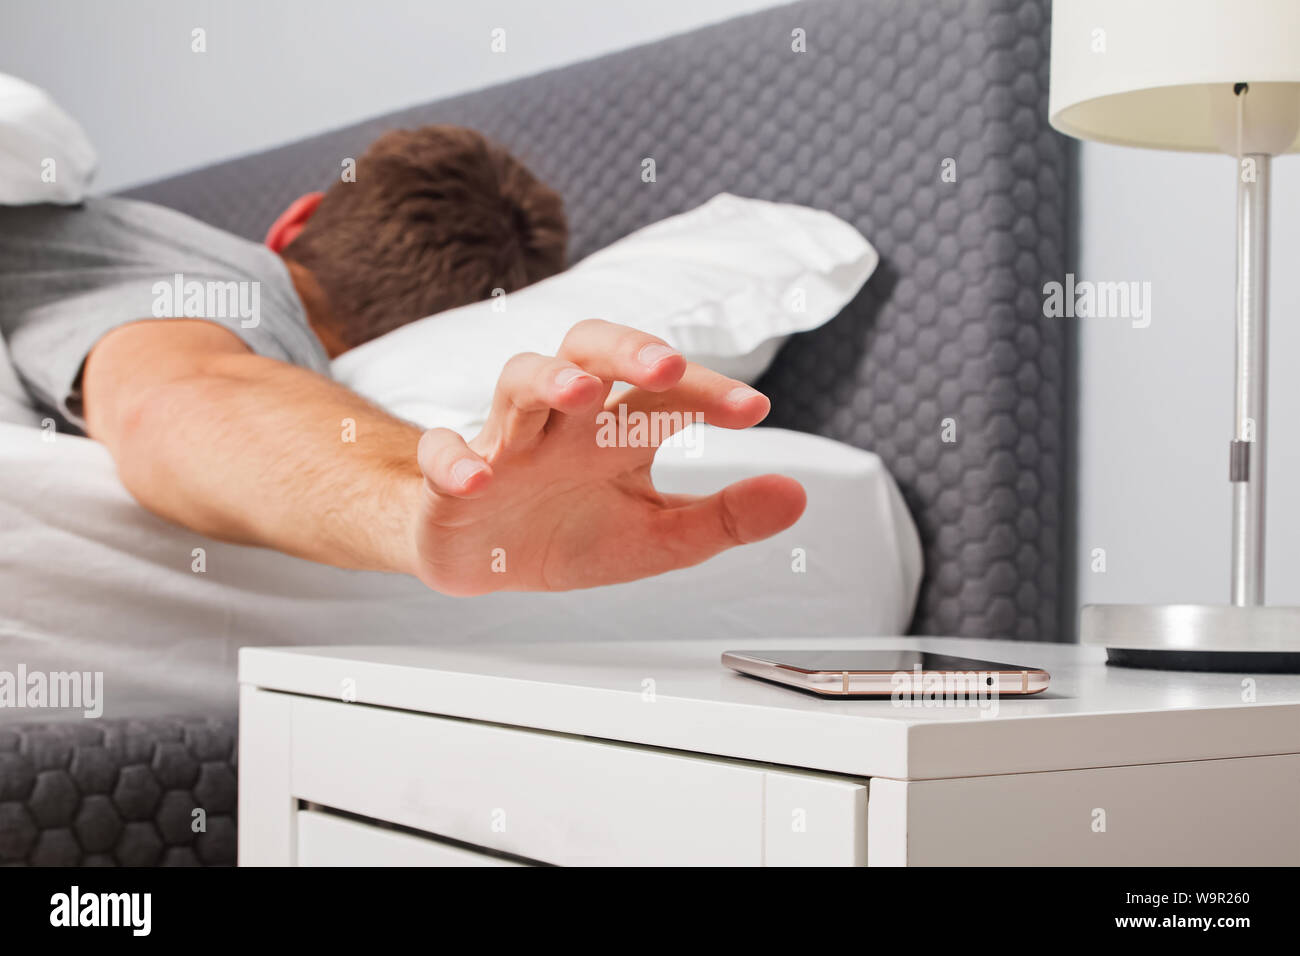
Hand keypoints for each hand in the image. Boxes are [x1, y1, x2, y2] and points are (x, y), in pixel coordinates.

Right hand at [412, 320, 805, 594]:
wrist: (483, 561)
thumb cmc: (570, 533)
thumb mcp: (656, 536)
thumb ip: (723, 518)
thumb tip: (796, 495)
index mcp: (617, 429)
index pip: (665, 392)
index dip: (708, 394)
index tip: (755, 410)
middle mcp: (563, 421)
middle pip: (588, 351)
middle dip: (626, 350)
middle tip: (666, 367)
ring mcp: (505, 442)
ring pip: (518, 381)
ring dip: (548, 379)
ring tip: (581, 393)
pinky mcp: (452, 479)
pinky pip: (444, 455)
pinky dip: (455, 460)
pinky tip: (477, 479)